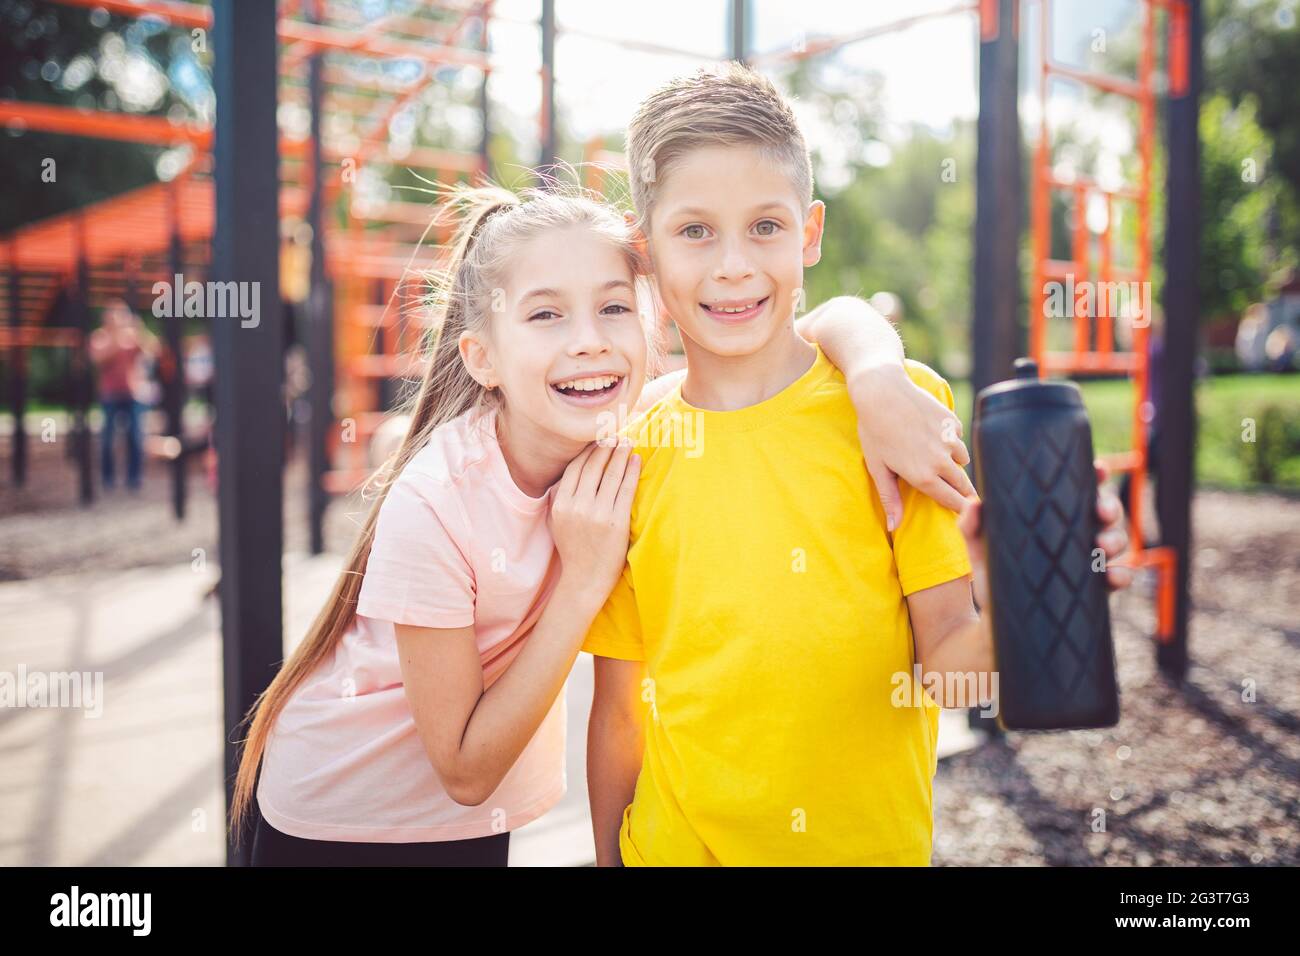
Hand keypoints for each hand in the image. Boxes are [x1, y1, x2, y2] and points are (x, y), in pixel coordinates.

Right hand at [549, 439, 640, 604]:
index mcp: (561, 505)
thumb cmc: (574, 548)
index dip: (588, 451)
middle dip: (605, 447)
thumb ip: (562, 497)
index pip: (575, 469)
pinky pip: (625, 490)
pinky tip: (636, 460)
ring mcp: (597, 515)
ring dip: (621, 454)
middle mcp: (577, 507)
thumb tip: (574, 469)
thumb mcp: (558, 521)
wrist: (585, 579)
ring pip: (610, 476)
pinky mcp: (616, 522)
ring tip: (628, 441)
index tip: (597, 438)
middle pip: (593, 468)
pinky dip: (631, 472)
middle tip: (615, 433)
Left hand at [848, 364, 973, 528]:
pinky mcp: (953, 422)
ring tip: (940, 462)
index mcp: (924, 476)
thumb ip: (890, 499)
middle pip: (963, 485)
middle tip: (965, 499)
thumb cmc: (874, 432)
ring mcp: (950, 440)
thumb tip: (893, 527)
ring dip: (955, 464)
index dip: (960, 511)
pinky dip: (951, 440)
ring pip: (962, 460)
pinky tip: (934, 435)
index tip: (965, 517)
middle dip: (963, 492)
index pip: (952, 502)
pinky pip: (958, 438)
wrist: (882, 391)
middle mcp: (941, 461)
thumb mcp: (878, 468)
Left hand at [956, 459, 1133, 605]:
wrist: (1000, 619)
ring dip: (1115, 539)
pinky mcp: (1096, 587)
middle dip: (1110, 507)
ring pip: (1116, 540)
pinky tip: (1112, 576)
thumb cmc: (994, 575)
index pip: (1078, 489)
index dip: (1093, 475)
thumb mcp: (981, 549)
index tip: (1099, 469)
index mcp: (1052, 516)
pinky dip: (1122, 574)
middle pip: (1105, 511)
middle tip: (1100, 512)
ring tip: (1101, 546)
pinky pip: (1120, 576)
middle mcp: (1075, 533)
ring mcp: (1089, 559)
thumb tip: (974, 504)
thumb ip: (972, 526)